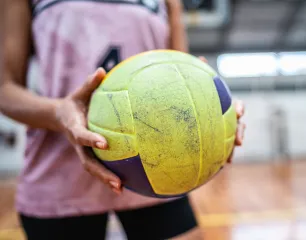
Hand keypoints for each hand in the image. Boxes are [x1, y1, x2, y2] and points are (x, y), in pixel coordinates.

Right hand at [55, 68, 121, 193]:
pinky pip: (98, 166)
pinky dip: (108, 175)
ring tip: (121, 189)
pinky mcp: (88, 154)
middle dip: (102, 173)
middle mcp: (78, 143)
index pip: (81, 135)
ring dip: (105, 179)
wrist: (60, 117)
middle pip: (88, 162)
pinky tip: (124, 183)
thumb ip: (90, 83)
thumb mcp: (80, 92)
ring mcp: (82, 151)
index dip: (91, 139)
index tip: (104, 143)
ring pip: (93, 168)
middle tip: (117, 183)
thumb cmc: (74, 102)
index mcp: (74, 127)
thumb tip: (102, 70)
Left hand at [198, 56, 245, 162]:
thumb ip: (198, 74)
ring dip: (231, 151)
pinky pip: (218, 154)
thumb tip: (201, 57)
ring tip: (229, 161)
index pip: (235, 106)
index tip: (239, 112)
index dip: (239, 109)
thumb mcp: (194, 87)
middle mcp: (225, 121)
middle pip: (238, 127)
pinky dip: (218, 161)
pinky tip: (213, 168)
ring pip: (230, 143)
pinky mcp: (214, 146)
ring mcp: (221, 134)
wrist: (185, 119)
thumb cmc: (192, 101)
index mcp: (224, 107)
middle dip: (240, 133)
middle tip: (239, 140)